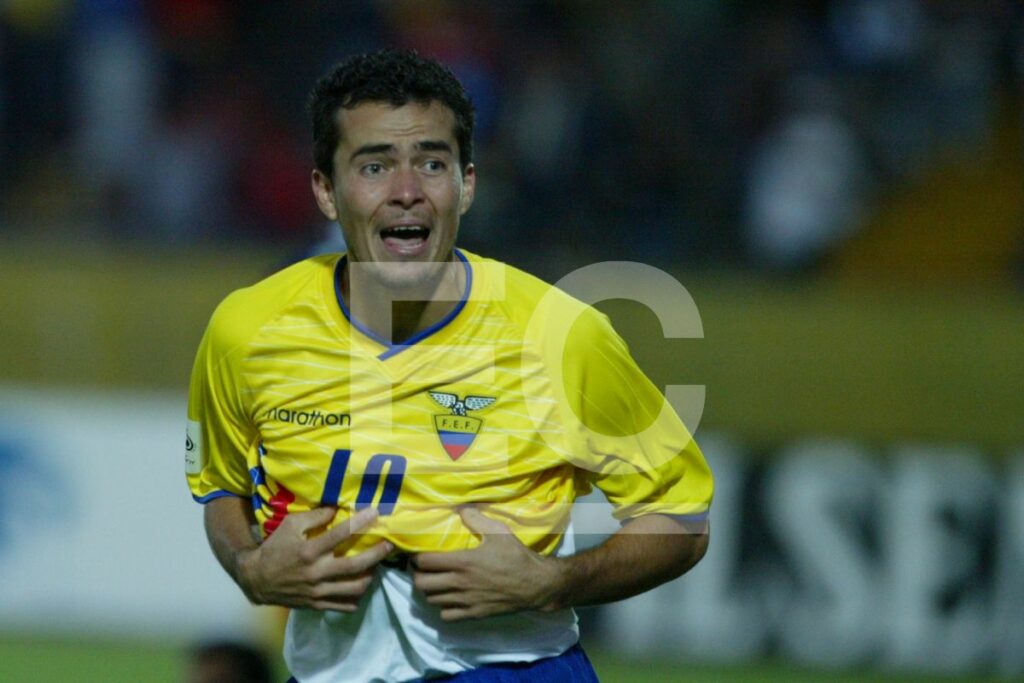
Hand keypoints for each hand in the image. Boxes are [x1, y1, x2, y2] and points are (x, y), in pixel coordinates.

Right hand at [237, 506, 391, 611]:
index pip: (340, 534)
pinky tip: (361, 585)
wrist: (256, 579)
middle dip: (377, 555)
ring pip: (355, 588)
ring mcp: (318, 591)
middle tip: (389, 546)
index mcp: (309, 551)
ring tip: (376, 567)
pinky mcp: (317, 605)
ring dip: (371, 576)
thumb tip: (338, 508)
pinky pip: (345, 605)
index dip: (361, 522)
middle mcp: (316, 572)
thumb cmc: (275, 547)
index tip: (376, 513)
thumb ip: (315, 516)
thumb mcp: (290, 525)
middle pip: (356, 565)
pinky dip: (357, 597)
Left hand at [412, 507, 565, 620]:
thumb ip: (476, 519)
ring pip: (432, 600)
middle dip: (418, 574)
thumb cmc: (517, 556)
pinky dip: (443, 607)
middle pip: (422, 584)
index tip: (419, 553)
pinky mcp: (473, 613)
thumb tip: (460, 508)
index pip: (425, 562)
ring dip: (430, 590)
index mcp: (463, 562)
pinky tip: (450, 598)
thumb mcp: (499, 532)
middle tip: (423, 568)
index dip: (417, 557)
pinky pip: (446, 615)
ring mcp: (466, 601)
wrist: (536, 585)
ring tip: (435, 581)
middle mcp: (460, 583)